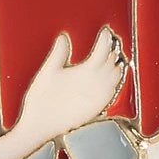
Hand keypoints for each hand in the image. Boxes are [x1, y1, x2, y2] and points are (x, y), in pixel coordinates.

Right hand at [16, 28, 126, 147]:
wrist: (41, 127)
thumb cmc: (42, 101)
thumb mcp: (48, 71)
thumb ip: (59, 53)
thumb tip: (64, 38)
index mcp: (87, 72)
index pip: (104, 49)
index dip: (105, 38)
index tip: (104, 31)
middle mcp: (99, 84)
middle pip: (113, 61)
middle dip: (111, 49)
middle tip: (108, 41)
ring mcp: (101, 97)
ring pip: (117, 75)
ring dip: (115, 64)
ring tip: (111, 56)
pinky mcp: (99, 107)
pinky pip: (114, 90)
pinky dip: (115, 80)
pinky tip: (110, 77)